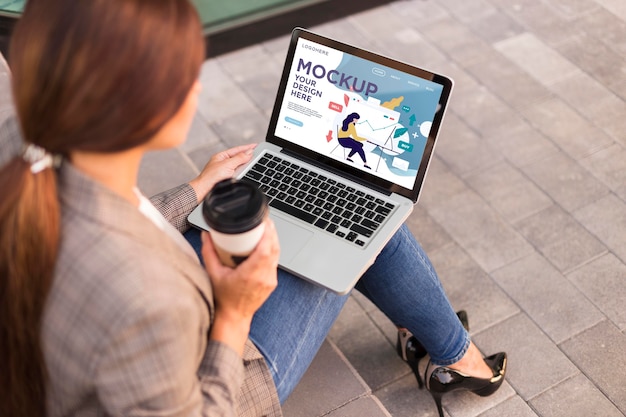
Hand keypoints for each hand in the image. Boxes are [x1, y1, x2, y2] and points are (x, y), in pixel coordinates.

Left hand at [188, 143, 256, 202]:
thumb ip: (239, 158)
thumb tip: (249, 152)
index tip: (255, 145)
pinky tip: (247, 172)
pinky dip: (244, 172)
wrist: (205, 191)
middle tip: (258, 152)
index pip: (237, 150)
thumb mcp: (227, 165)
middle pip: (239, 157)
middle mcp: (223, 163)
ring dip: (246, 164)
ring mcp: (225, 171)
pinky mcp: (227, 179)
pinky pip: (238, 173)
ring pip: (239, 166)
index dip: (247, 147)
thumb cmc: (211, 177)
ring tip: (254, 161)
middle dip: (248, 155)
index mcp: (221, 156)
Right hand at [202, 218, 279, 354]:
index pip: (266, 250)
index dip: (268, 234)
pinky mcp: (272, 282)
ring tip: (266, 229)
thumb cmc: (223, 298)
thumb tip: (206, 235)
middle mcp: (264, 277)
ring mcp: (270, 280)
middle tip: (265, 221)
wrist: (234, 316)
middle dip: (271, 233)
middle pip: (274, 249)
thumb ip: (209, 252)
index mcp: (251, 274)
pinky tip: (266, 244)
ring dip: (273, 241)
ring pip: (277, 255)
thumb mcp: (213, 273)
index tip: (265, 222)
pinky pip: (275, 262)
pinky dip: (271, 251)